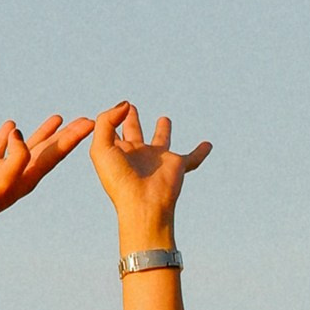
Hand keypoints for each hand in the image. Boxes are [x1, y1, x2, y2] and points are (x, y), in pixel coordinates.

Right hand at [0, 116, 93, 273]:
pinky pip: (2, 145)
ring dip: (44, 132)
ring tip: (58, 117)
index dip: (74, 137)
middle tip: (85, 119)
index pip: (57, 153)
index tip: (90, 124)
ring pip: (29, 144)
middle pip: (50, 148)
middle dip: (68, 134)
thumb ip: (16, 158)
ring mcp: (5, 168)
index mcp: (29, 177)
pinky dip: (8, 135)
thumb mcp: (3, 180)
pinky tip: (11, 125)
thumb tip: (19, 135)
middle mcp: (21, 172)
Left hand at [91, 101, 212, 242]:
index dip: (109, 120)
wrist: (143, 203)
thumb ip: (107, 121)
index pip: (111, 132)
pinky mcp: (177, 165)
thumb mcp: (101, 147)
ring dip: (163, 130)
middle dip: (131, 120)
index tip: (111, 111)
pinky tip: (207, 145)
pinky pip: (192, 158)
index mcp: (118, 152)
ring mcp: (158, 160)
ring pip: (161, 140)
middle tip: (131, 108)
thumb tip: (126, 105)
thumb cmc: (120, 179)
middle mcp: (137, 154)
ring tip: (164, 119)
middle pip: (134, 132)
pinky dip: (200, 152)